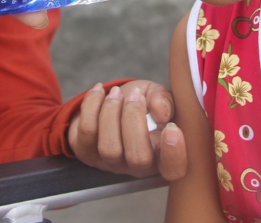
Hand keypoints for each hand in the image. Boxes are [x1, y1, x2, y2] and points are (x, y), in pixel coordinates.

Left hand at [68, 80, 186, 180]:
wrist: (112, 101)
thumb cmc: (142, 102)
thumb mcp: (158, 95)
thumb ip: (165, 101)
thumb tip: (162, 113)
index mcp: (162, 155)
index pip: (173, 170)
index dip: (174, 154)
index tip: (170, 127)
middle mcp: (136, 166)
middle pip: (138, 159)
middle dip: (135, 120)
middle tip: (136, 95)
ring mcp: (109, 163)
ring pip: (109, 148)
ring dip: (112, 112)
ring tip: (116, 92)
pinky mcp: (86, 152)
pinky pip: (87, 132)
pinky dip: (92, 106)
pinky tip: (99, 91)